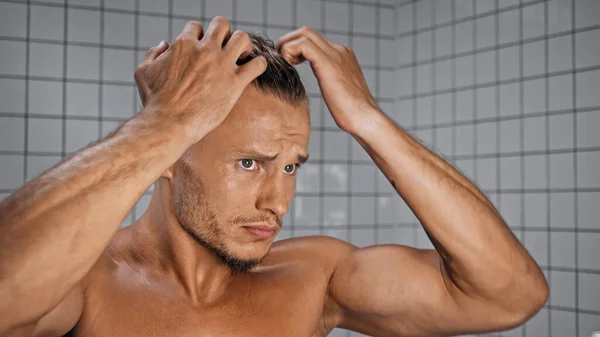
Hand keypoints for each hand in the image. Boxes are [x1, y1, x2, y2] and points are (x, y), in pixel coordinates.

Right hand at [134, 17, 266, 142]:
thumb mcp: (144, 72)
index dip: (199, 37)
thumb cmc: (154, 101)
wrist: (169, 123)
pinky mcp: (235, 83)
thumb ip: (153, 53)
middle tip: (224, 48)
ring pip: (242, 38)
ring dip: (244, 45)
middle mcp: (205, 50)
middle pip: (222, 24)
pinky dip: (259, 64)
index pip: (197, 27)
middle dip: (223, 33)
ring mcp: (222, 65)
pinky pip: (257, 64)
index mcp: (184, 44)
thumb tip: (164, 44)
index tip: (201, 49)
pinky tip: (255, 70)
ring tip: (242, 56)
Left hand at [276, 27, 378, 133]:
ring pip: (304, 34)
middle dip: (288, 42)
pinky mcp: (328, 63)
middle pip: (307, 32)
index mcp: (342, 56)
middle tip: (280, 60)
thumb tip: (325, 86)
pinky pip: (302, 45)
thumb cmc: (352, 113)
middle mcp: (340, 50)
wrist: (364, 118)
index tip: (288, 63)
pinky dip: (289, 51)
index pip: (314, 40)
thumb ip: (331, 80)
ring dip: (287, 45)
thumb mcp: (339, 90)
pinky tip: (288, 66)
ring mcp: (335, 54)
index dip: (296, 48)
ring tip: (283, 63)